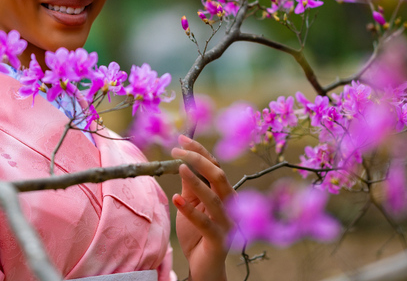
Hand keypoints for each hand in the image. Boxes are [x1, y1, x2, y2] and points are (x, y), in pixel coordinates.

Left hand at [171, 135, 234, 280]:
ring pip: (214, 198)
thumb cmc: (198, 235)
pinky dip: (190, 211)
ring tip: (180, 167)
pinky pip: (206, 224)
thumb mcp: (192, 205)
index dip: (199, 151)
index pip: (214, 167)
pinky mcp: (219, 241)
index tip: (181, 139)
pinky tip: (176, 199)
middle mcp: (230, 206)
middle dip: (199, 160)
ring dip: (196, 182)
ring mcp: (227, 224)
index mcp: (224, 194)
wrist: (204, 267)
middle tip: (178, 150)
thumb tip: (183, 162)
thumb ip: (191, 186)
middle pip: (218, 177)